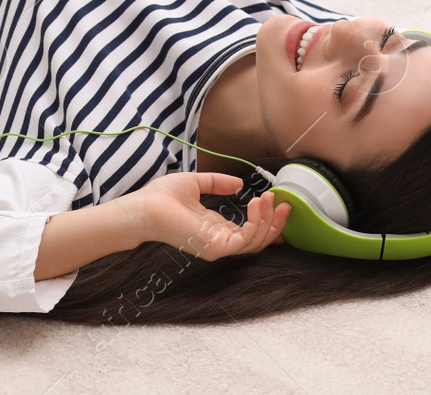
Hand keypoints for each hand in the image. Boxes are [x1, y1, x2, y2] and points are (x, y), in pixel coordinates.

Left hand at [123, 172, 289, 260]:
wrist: (145, 206)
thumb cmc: (162, 197)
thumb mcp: (197, 183)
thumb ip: (218, 183)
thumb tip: (239, 184)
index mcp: (215, 228)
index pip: (249, 232)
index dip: (268, 221)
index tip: (281, 205)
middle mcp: (219, 241)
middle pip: (258, 240)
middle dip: (275, 223)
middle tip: (285, 203)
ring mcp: (218, 247)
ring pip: (256, 242)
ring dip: (268, 220)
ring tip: (268, 198)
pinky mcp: (215, 247)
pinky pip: (245, 240)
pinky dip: (255, 222)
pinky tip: (255, 202)